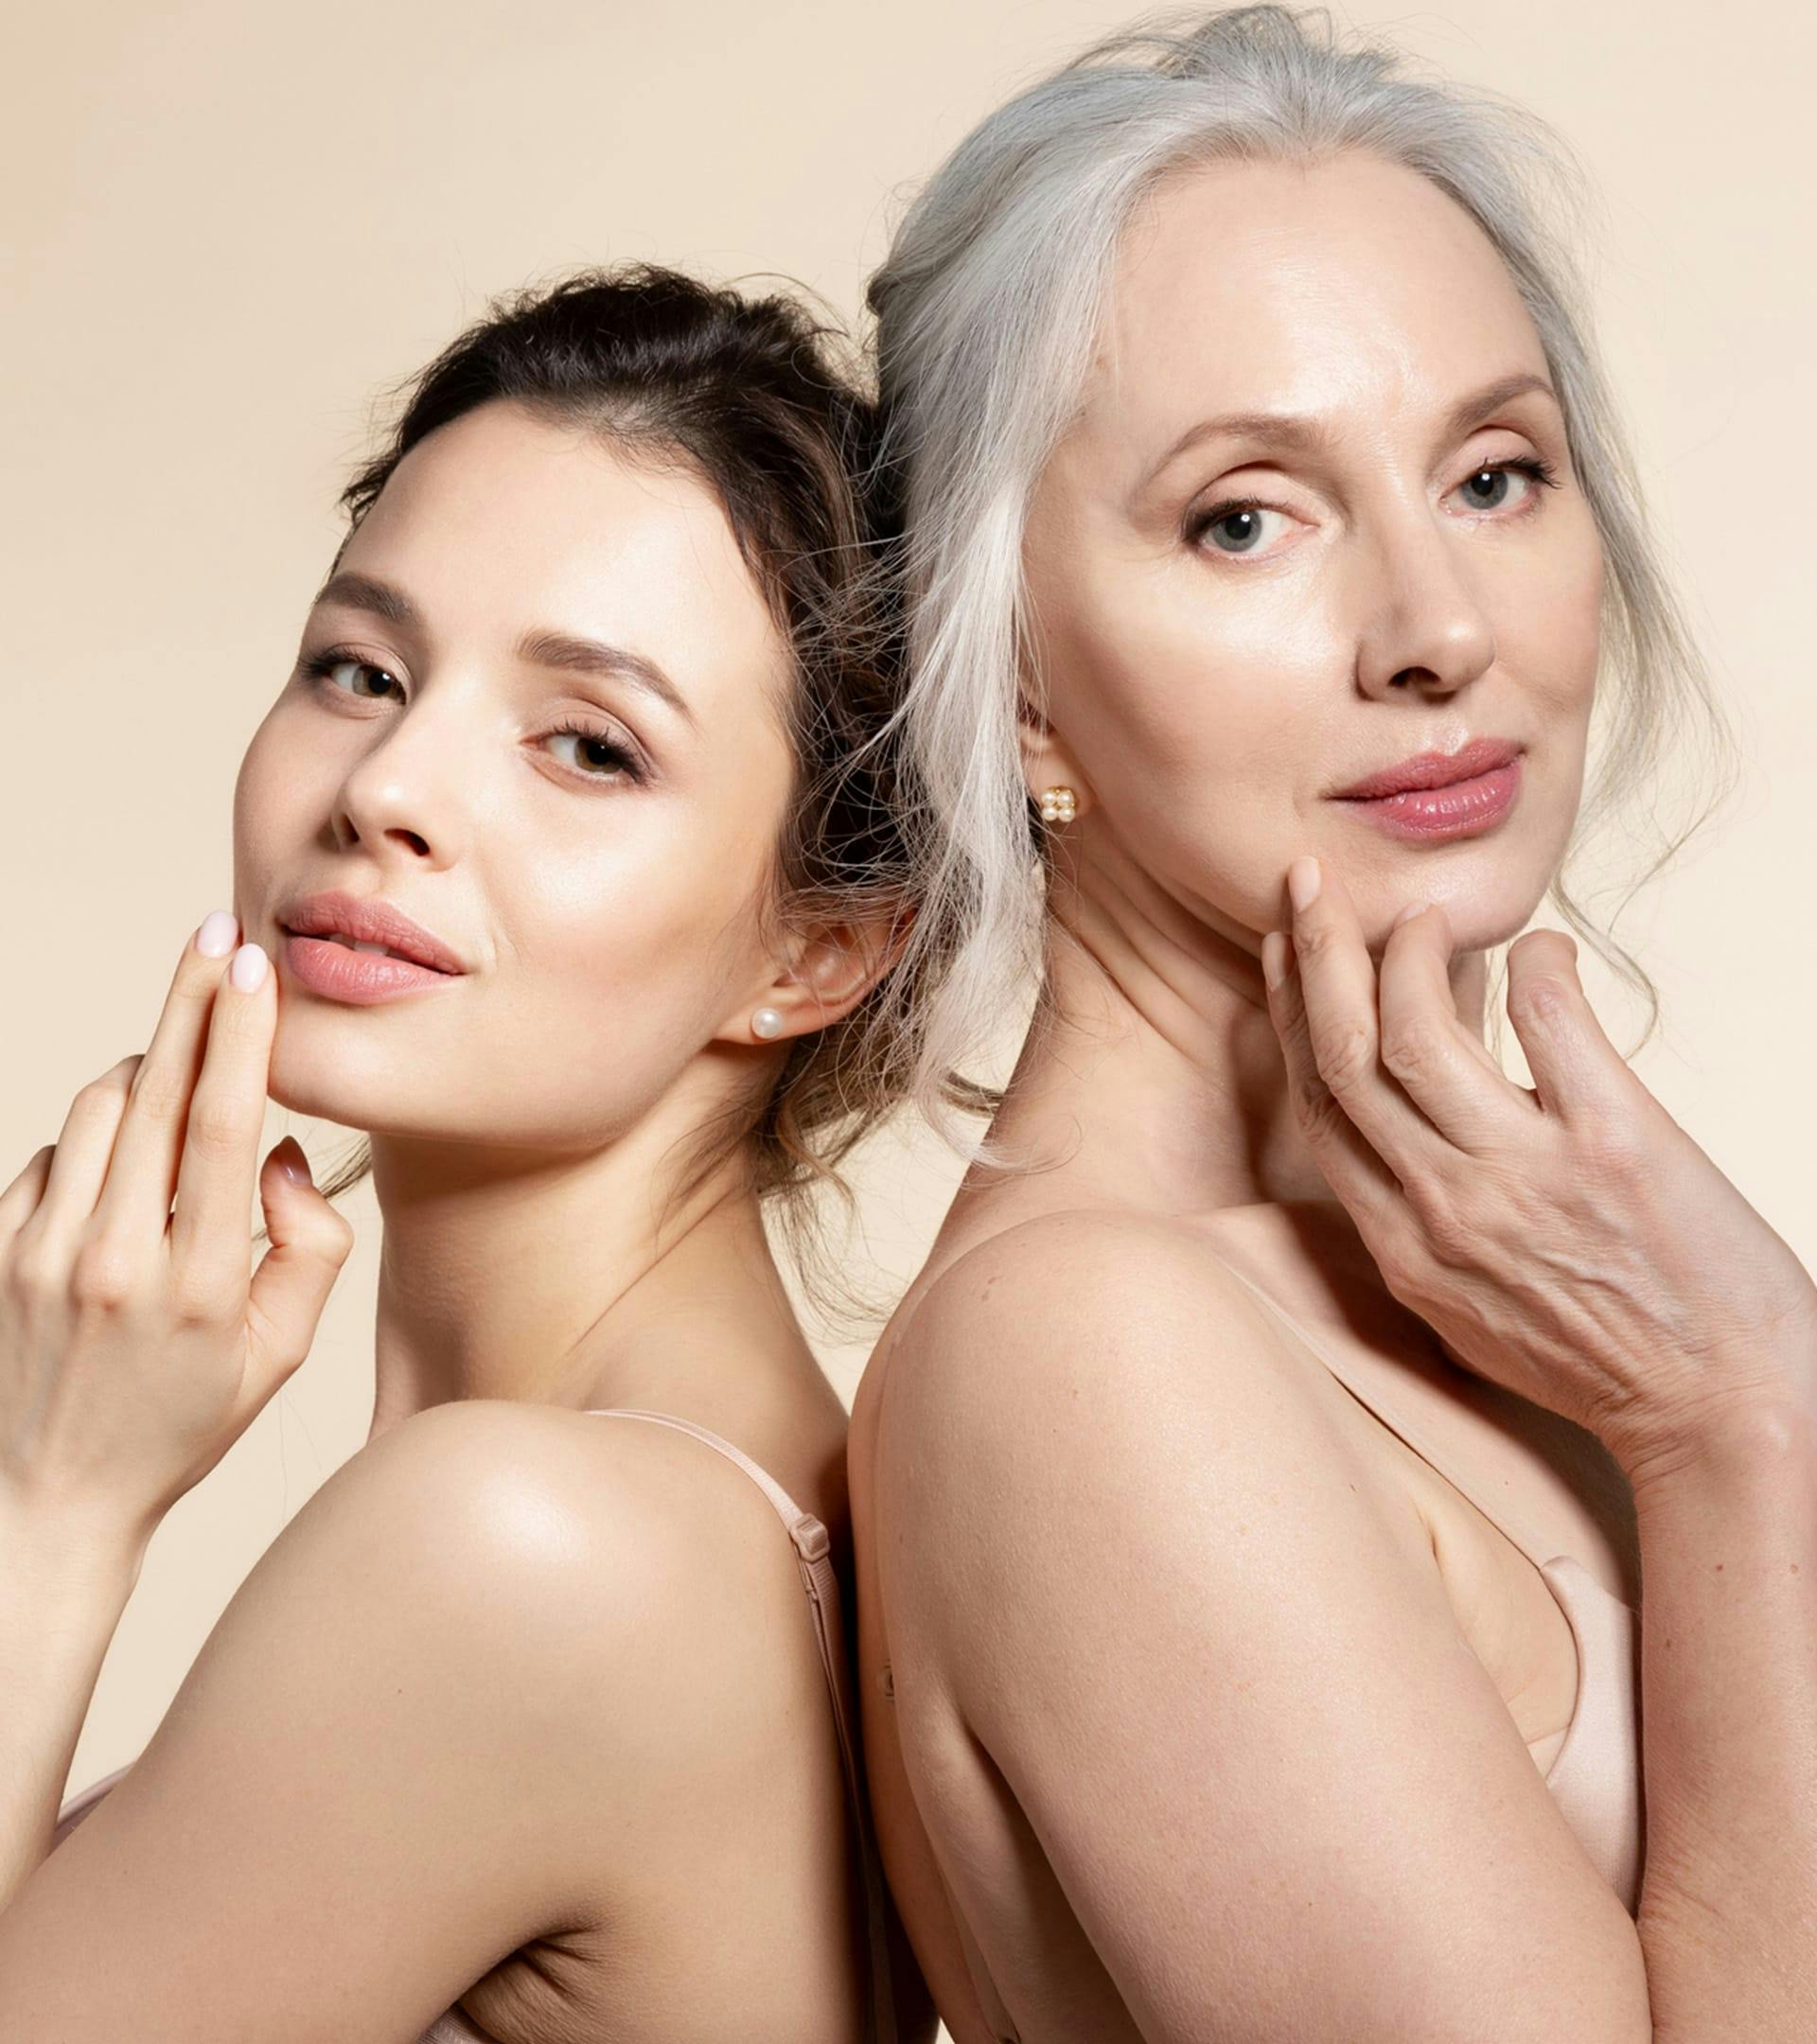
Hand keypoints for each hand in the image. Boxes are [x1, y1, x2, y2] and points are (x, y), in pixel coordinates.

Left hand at [0, 912, 353, 1548]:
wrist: (46, 1499)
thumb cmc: (180, 1424)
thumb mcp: (281, 1357)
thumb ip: (311, 1248)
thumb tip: (282, 1155)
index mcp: (200, 1286)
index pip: (226, 1126)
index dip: (243, 1035)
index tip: (256, 968)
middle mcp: (114, 1261)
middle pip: (158, 1090)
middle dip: (194, 999)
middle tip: (219, 932)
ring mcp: (42, 1254)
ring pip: (100, 1107)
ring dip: (148, 1078)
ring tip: (183, 1096)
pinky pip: (53, 1151)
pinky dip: (96, 1143)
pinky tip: (119, 1185)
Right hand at [1260, 857, 1816, 1479]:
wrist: (1722, 1412)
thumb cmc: (1606, 1360)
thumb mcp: (1470, 1309)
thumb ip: (1422, 1222)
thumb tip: (1415, 1123)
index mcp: (1403, 1247)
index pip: (1318, 1107)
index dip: (1288, 1013)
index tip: (1281, 950)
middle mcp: (1443, 1209)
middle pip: (1345, 1055)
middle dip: (1314, 953)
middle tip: (1311, 884)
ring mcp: (1523, 1179)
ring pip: (1418, 1033)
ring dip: (1410, 953)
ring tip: (1430, 918)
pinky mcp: (1613, 1148)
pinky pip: (1550, 1023)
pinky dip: (1534, 966)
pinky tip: (1539, 948)